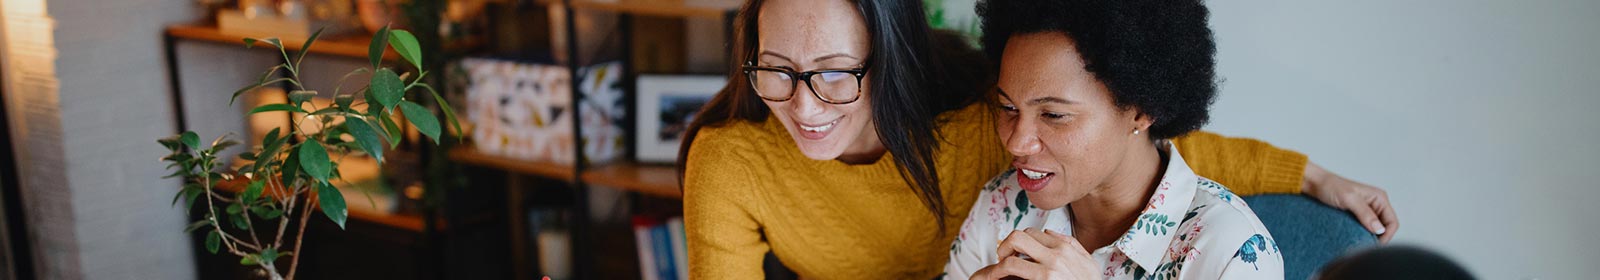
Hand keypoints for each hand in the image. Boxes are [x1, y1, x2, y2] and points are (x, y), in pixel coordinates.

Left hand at [971, 228, 1100, 279]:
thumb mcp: (1088, 264)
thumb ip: (1072, 245)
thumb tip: (1048, 231)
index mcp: (1065, 247)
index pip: (1031, 233)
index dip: (1018, 242)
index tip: (1012, 254)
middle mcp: (1056, 255)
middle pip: (1017, 238)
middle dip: (1003, 248)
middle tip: (1000, 260)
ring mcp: (1049, 270)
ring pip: (1010, 258)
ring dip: (995, 267)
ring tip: (992, 275)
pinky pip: (1013, 271)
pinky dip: (997, 274)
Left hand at [1303, 161, 1397, 242]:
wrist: (1315, 184)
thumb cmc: (1330, 186)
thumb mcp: (1349, 199)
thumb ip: (1365, 213)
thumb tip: (1379, 229)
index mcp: (1379, 198)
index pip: (1392, 222)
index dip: (1386, 235)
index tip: (1373, 244)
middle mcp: (1376, 204)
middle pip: (1386, 227)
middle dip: (1379, 237)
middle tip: (1365, 244)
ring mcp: (1367, 210)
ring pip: (1376, 229)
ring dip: (1370, 236)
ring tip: (1359, 241)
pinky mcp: (1358, 215)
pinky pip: (1366, 228)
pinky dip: (1363, 233)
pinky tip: (1355, 236)